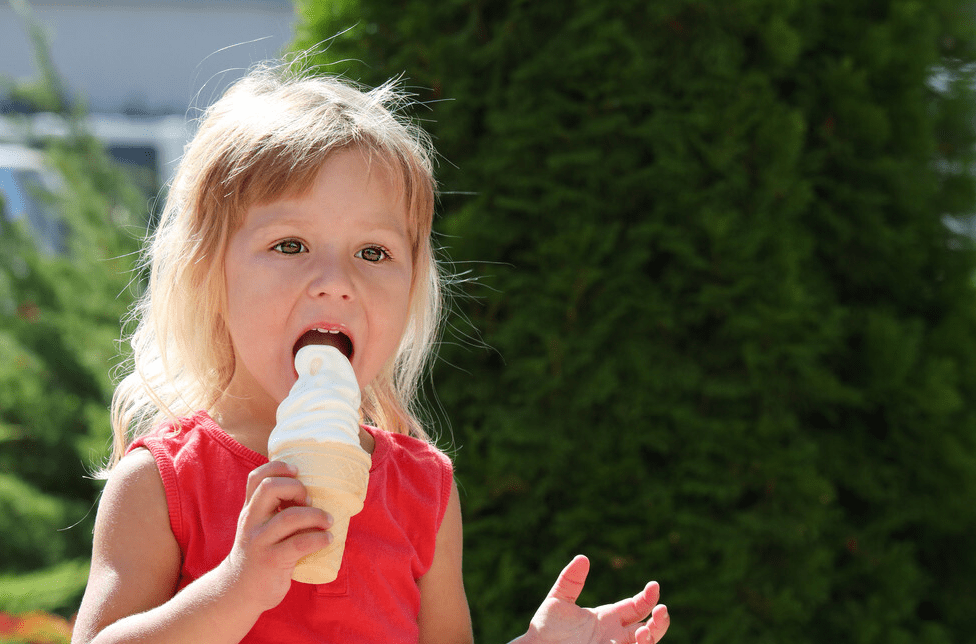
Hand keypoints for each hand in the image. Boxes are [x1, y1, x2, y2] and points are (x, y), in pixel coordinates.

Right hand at [223, 460, 332, 610]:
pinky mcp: (271, 560)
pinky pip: (299, 543)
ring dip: (316, 515)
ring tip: (328, 521)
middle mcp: (251, 522)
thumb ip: (273, 511)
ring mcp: (260, 541)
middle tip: (310, 501)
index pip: (256, 478)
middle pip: (270, 488)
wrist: (238, 592)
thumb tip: (312, 491)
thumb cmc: (258, 554)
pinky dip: (319, 538)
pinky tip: (327, 539)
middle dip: (296, 488)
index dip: (277, 467)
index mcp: (250, 510)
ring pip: (289, 517)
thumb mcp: (257, 528)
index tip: (297, 471)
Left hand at [524, 555, 669, 643]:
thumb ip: (569, 581)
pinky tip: (638, 639)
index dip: (648, 597)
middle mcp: (615, 635)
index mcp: (607, 618)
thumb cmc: (545, 629)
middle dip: (659, 620)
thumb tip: (583, 558)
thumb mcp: (557, 601)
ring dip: (651, 637)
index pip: (636, 607)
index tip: (654, 586)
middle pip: (648, 628)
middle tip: (662, 609)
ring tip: (646, 631)